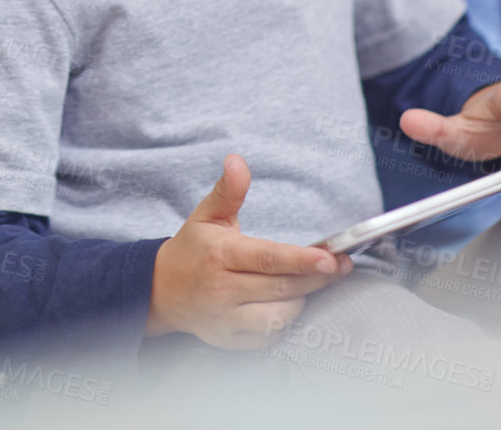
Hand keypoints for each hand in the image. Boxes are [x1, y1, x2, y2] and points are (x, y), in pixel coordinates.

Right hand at [147, 154, 350, 349]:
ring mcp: (226, 319)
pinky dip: (284, 321)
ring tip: (306, 282)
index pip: (268, 259)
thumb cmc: (192, 249)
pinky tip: (287, 303)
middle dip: (317, 278)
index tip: (330, 259)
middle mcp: (222, 290)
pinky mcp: (230, 339)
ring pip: (279, 316)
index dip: (302, 260)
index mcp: (220, 255)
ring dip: (301, 300)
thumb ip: (227, 190)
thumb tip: (237, 161)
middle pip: (282, 288)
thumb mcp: (207, 215)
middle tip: (340, 266)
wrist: (160, 290)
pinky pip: (269, 336)